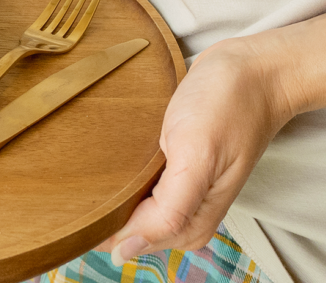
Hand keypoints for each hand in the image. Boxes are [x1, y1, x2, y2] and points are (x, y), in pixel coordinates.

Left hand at [96, 37, 294, 263]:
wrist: (253, 70)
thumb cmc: (228, 106)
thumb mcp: (197, 157)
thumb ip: (169, 212)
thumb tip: (124, 254)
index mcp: (192, 221)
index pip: (129, 240)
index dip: (99, 228)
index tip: (71, 211)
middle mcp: (184, 211)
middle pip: (126, 227)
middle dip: (101, 211)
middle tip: (78, 182)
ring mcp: (178, 188)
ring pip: (128, 206)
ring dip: (108, 192)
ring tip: (88, 170)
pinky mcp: (173, 167)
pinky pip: (137, 184)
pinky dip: (119, 176)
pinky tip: (107, 162)